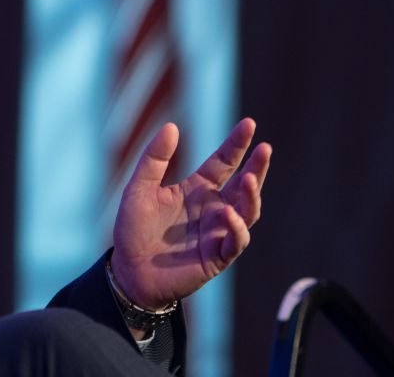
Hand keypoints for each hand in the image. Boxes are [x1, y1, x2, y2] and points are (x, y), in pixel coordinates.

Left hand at [111, 118, 270, 309]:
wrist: (128, 270)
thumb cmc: (133, 229)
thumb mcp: (139, 188)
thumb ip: (154, 159)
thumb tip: (172, 126)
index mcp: (197, 189)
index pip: (223, 162)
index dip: (236, 144)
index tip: (249, 123)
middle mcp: (213, 208)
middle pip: (243, 185)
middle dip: (257, 167)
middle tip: (265, 148)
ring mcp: (218, 232)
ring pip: (247, 212)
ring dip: (252, 195)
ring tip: (250, 177)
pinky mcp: (217, 256)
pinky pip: (236, 241)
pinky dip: (236, 227)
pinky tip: (230, 213)